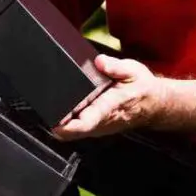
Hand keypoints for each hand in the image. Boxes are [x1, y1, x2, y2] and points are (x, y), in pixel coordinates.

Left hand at [52, 55, 195, 140]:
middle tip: (42, 111)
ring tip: (47, 109)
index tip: (54, 125)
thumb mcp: (133, 71)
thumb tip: (99, 61)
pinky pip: (76, 131)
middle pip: (73, 132)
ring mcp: (99, 128)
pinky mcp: (96, 129)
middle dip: (56, 124)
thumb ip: (115, 67)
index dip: (69, 127)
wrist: (154, 104)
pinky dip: (66, 124)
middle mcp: (102, 122)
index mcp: (109, 107)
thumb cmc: (141, 87)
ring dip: (59, 125)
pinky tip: (59, 112)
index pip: (87, 122)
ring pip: (72, 134)